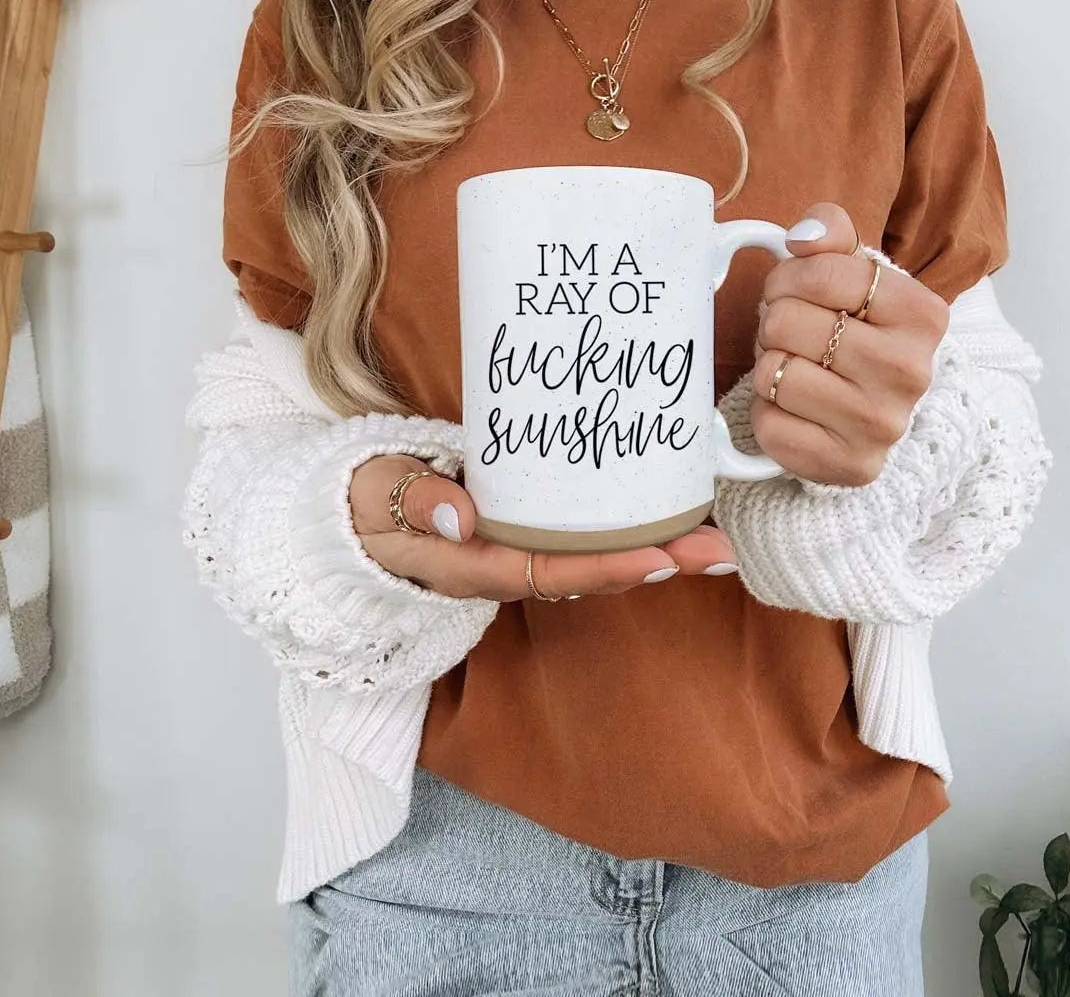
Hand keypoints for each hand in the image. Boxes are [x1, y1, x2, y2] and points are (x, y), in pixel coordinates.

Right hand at [349, 454, 739, 600]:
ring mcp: (514, 550)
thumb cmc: (362, 503)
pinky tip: (660, 514)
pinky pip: (578, 537)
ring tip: (711, 536)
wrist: (349, 513)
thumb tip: (460, 515)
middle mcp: (504, 566)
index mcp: (472, 565)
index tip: (663, 557)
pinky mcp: (519, 530)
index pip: (550, 571)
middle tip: (721, 550)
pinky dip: (623, 530)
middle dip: (657, 562)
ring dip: (653, 549)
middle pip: (590, 572)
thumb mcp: (374, 497)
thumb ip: (413, 503)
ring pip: (592, 557)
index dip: (608, 567)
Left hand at [751, 202, 949, 486]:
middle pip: (787, 322)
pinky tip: (795, 411)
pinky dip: (768, 414)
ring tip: (796, 370)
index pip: (823, 273)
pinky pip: (770, 426)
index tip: (793, 290)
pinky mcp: (850, 466)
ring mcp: (883, 425)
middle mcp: (910, 372)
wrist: (874, 415)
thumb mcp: (855, 275)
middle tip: (792, 336)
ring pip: (774, 374)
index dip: (789, 277)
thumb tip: (805, 234)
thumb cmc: (856, 335)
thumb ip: (831, 234)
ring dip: (770, 368)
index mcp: (922, 314)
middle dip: (774, 323)